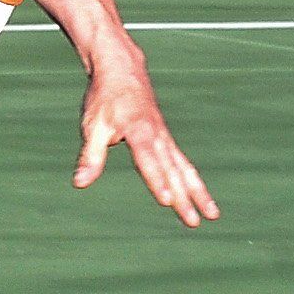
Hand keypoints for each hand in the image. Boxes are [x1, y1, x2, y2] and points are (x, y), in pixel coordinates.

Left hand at [77, 54, 217, 225]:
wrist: (122, 70)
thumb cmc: (104, 98)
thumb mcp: (92, 126)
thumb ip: (90, 156)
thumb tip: (80, 183)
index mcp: (139, 131)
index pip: (149, 162)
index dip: (157, 182)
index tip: (168, 202)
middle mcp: (158, 136)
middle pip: (173, 171)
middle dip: (184, 198)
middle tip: (194, 222)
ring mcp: (165, 137)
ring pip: (185, 168)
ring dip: (198, 192)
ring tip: (212, 215)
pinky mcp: (166, 138)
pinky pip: (183, 162)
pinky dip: (192, 179)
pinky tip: (201, 195)